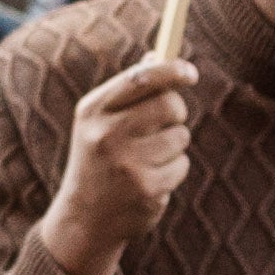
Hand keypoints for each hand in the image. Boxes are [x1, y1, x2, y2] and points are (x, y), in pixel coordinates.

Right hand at [33, 58, 197, 274]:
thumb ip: (129, 90)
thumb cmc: (98, 160)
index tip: (190, 73)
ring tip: (148, 159)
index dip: (171, 71)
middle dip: (176, 113)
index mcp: (92, 111)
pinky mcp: (146, 188)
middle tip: (166, 123)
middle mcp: (106, 134)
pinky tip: (150, 180)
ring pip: (180, 136)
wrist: (85, 218)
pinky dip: (173, 171)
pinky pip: (182, 165)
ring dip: (174, 145)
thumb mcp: (100, 122)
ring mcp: (126, 163)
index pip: (141, 78)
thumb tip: (157, 56)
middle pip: (169, 105)